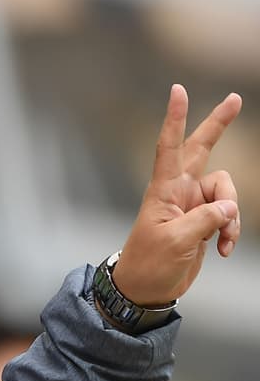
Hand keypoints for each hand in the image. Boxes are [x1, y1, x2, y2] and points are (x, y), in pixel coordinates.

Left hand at [112, 84, 242, 304]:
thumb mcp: (175, 242)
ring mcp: (192, 205)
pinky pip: (228, 217)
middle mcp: (179, 191)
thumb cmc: (149, 265)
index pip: (169, 147)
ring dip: (231, 217)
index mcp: (163, 191)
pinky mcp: (203, 221)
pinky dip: (230, 233)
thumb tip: (229, 208)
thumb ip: (205, 221)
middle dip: (218, 125)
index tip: (178, 90)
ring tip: (221, 242)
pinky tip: (222, 251)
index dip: (175, 119)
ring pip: (226, 193)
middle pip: (201, 149)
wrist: (146, 290)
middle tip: (235, 99)